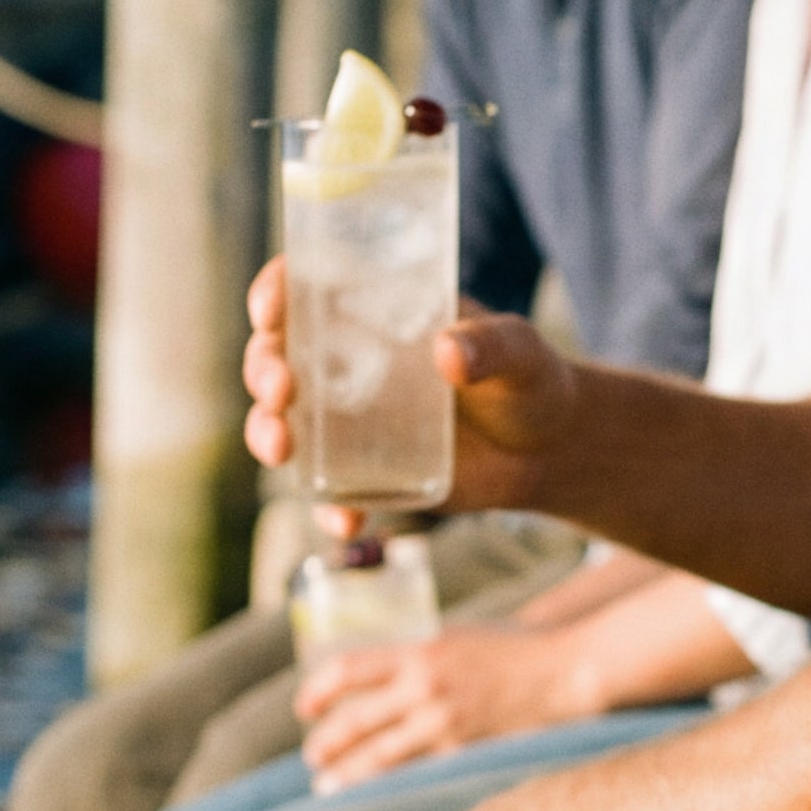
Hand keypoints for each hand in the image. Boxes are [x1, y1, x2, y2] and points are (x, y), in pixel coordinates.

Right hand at [240, 261, 574, 514]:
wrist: (547, 450)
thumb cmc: (530, 380)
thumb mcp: (520, 352)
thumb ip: (492, 344)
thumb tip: (446, 352)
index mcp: (374, 312)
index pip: (306, 288)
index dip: (274, 293)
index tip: (270, 311)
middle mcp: (347, 362)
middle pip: (277, 356)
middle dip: (263, 369)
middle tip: (281, 387)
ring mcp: (349, 421)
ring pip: (283, 422)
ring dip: (267, 433)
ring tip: (280, 448)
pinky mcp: (365, 472)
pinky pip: (329, 492)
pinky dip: (328, 508)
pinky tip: (346, 521)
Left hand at [293, 627, 588, 790]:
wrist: (566, 671)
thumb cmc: (514, 649)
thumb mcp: (457, 637)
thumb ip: (419, 657)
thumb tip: (381, 677)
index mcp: (419, 650)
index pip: (346, 670)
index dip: (317, 691)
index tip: (306, 708)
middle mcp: (425, 687)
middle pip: (353, 722)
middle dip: (325, 744)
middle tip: (313, 757)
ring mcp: (444, 724)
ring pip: (377, 758)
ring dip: (345, 775)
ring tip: (327, 786)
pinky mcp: (464, 754)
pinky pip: (414, 776)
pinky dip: (388, 788)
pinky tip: (375, 798)